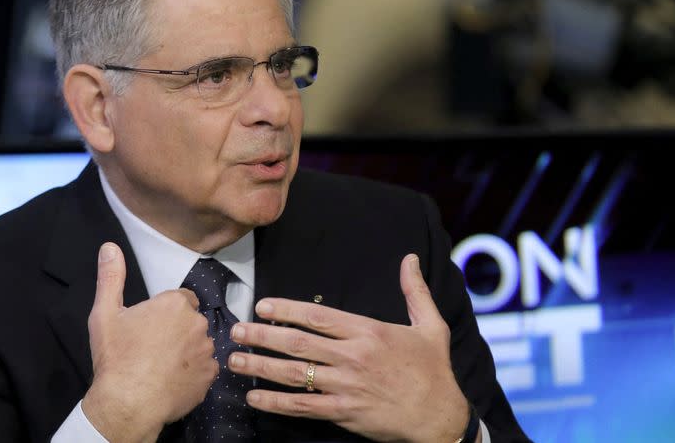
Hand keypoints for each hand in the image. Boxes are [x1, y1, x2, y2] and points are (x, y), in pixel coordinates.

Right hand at [82, 242, 218, 442]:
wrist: (127, 402)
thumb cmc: (116, 358)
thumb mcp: (105, 314)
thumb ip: (110, 278)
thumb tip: (110, 247)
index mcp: (174, 304)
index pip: (181, 300)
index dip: (166, 313)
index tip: (151, 327)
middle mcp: (197, 322)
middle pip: (191, 321)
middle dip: (177, 331)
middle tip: (153, 348)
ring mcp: (206, 349)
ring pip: (199, 344)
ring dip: (187, 351)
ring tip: (162, 366)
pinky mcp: (211, 373)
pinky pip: (205, 368)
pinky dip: (193, 372)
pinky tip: (173, 379)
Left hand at [228, 254, 474, 442]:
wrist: (440, 416)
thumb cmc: (434, 370)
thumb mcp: (431, 325)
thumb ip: (415, 291)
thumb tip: (410, 259)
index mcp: (369, 332)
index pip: (318, 316)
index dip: (287, 310)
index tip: (262, 306)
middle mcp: (353, 357)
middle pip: (298, 343)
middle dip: (262, 336)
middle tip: (236, 331)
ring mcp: (346, 386)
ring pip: (294, 374)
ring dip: (260, 366)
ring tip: (234, 361)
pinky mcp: (344, 413)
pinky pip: (303, 407)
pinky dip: (276, 402)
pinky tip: (255, 397)